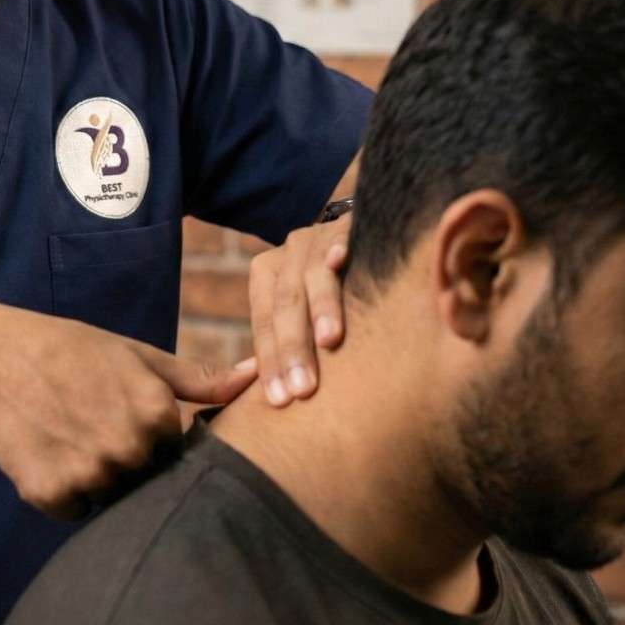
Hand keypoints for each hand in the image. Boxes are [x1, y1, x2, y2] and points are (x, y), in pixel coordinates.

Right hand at [0, 304, 257, 520]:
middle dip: (125, 460)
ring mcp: (90, 472)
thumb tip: (256, 377)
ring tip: (69, 433)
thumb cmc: (71, 351)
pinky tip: (48, 450)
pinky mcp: (53, 494)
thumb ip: (198, 378)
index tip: (122, 412)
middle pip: (146, 478)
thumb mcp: (136, 355)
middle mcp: (129, 445)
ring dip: (95, 477)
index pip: (177, 451)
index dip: (151, 435)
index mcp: (157, 411)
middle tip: (91, 422)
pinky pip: (75, 509)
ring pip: (111, 497)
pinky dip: (63, 490)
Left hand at [247, 216, 350, 407]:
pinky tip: (341, 259)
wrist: (360, 235)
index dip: (271, 363)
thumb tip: (272, 398)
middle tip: (303, 388)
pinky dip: (339, 247)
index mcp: (267, 275)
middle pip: (284, 303)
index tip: (280, 401)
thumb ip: (286, 343)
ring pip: (312, 273)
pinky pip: (342, 235)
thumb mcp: (301, 313)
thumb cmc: (327, 292)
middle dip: (293, 347)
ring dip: (320, 306)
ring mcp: (317, 236)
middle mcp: (287, 253)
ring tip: (329, 340)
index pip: (263, 323)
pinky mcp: (348, 223)